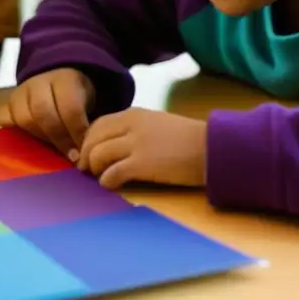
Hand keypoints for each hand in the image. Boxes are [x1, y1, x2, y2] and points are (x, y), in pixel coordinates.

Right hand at [0, 68, 93, 161]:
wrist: (57, 82)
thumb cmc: (76, 97)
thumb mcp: (88, 103)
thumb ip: (86, 122)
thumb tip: (86, 153)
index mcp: (64, 79)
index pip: (69, 107)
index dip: (76, 131)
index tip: (83, 151)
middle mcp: (39, 82)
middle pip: (43, 113)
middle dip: (58, 138)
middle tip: (70, 156)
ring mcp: (20, 92)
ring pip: (23, 118)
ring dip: (40, 138)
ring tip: (52, 149)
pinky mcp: (7, 103)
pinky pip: (5, 119)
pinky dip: (15, 133)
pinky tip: (30, 142)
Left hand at [78, 108, 205, 189]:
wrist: (213, 148)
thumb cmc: (188, 140)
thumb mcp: (156, 124)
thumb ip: (133, 129)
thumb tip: (111, 144)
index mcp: (133, 114)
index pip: (98, 125)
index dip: (88, 141)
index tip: (88, 153)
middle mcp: (130, 125)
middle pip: (92, 140)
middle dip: (85, 156)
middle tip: (87, 169)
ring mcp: (136, 144)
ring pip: (97, 155)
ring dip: (94, 169)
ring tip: (100, 177)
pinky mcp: (142, 164)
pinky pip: (112, 173)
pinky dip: (106, 181)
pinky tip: (111, 185)